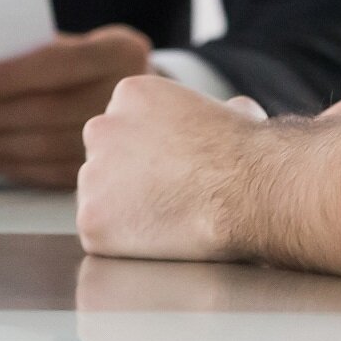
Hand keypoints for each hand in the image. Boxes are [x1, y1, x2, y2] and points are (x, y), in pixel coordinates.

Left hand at [0, 24, 151, 186]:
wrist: (148, 104)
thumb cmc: (96, 67)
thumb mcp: (79, 45)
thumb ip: (38, 54)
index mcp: (120, 52)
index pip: (56, 64)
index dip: (8, 78)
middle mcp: (125, 97)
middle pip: (46, 110)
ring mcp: (122, 139)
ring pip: (45, 147)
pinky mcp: (109, 171)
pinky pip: (51, 172)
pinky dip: (14, 166)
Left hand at [77, 74, 268, 261]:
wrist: (248, 190)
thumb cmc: (249, 154)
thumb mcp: (233, 111)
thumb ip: (213, 111)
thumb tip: (233, 113)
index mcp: (129, 94)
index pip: (123, 127)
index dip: (149, 155)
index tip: (173, 172)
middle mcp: (101, 128)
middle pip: (103, 160)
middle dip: (127, 180)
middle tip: (166, 199)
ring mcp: (91, 174)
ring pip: (99, 199)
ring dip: (124, 213)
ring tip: (168, 220)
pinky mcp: (91, 219)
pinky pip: (100, 237)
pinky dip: (123, 246)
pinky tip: (158, 240)